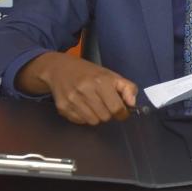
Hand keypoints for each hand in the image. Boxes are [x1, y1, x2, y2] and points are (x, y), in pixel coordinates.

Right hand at [20, 52, 137, 124]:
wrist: (59, 68)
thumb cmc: (89, 72)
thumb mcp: (111, 75)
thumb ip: (127, 88)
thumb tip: (132, 103)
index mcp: (101, 81)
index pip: (116, 108)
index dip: (122, 113)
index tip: (122, 111)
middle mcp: (85, 90)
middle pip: (105, 117)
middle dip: (109, 113)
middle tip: (106, 105)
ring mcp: (72, 100)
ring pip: (93, 121)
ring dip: (97, 116)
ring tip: (94, 105)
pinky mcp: (62, 108)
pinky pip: (80, 121)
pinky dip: (84, 117)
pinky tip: (83, 106)